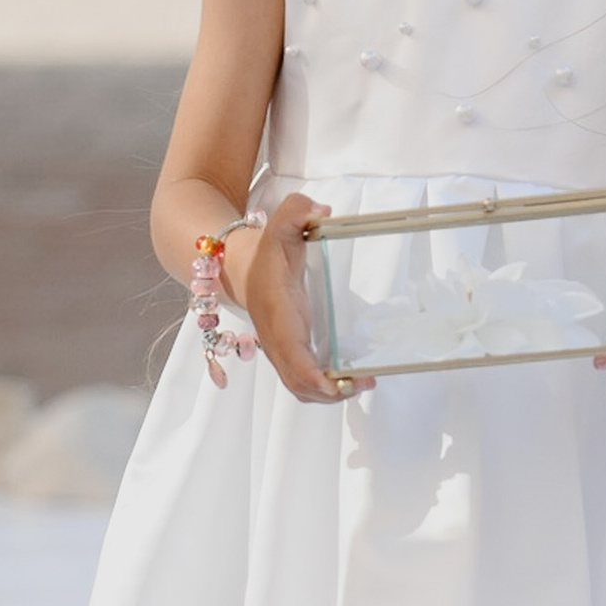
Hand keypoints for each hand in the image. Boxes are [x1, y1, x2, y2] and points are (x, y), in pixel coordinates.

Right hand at [229, 193, 366, 405]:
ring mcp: (281, 349)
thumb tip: (321, 211)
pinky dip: (324, 387)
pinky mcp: (289, 351)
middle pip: (296, 381)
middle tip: (364, 382)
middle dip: (327, 392)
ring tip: (363, 382)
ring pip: (299, 386)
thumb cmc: (268, 250)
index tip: (335, 384)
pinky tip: (350, 379)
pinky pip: (302, 379)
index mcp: (277, 314)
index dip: (311, 375)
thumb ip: (297, 211)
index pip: (290, 354)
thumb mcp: (281, 224)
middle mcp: (276, 338)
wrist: (242, 268)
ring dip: (328, 394)